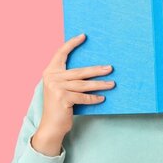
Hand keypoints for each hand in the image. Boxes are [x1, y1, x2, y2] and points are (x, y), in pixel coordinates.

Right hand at [34, 33, 115, 154]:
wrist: (50, 126)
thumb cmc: (59, 106)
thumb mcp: (60, 88)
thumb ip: (68, 78)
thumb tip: (92, 69)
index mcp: (50, 72)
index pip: (60, 53)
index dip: (71, 44)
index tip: (83, 36)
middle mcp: (51, 78)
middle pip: (80, 71)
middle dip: (97, 70)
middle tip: (111, 68)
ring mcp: (56, 88)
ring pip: (84, 84)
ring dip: (100, 84)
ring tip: (112, 84)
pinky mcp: (62, 98)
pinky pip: (84, 97)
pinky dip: (94, 98)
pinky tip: (102, 98)